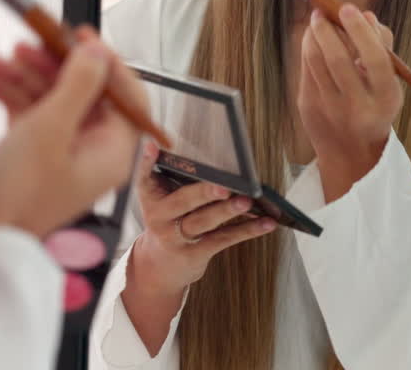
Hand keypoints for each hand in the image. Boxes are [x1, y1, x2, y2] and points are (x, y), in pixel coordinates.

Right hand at [0, 28, 143, 239]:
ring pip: (48, 97)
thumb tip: (98, 52)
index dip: (106, 60)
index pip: (126, 95)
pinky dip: (6, 92)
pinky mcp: (30, 152)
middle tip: (27, 44)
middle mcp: (90, 151)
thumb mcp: (50, 129)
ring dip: (22, 75)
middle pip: (82, 90)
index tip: (79, 34)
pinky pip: (25, 111)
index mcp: (112, 151)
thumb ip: (78, 85)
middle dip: (52, 65)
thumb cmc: (16, 195)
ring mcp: (59, 151)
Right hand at [129, 141, 276, 294]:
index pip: (144, 176)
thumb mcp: (161, 199)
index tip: (152, 145)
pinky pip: (223, 238)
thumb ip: (174, 177)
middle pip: (182, 201)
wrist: (159, 264)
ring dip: (227, 211)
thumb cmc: (168, 219)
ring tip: (247, 202)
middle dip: (203, 192)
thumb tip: (204, 156)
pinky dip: (247, 230)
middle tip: (223, 186)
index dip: (146, 161)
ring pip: (204, 221)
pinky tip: (266, 223)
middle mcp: (160, 217)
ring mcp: (177, 237)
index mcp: (151, 197)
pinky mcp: (196, 253)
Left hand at [299, 4, 402, 200]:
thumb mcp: (387, 83)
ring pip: (316, 61)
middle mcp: (358, 106)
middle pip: (338, 60)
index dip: (361, 32)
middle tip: (324, 10)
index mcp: (386, 99)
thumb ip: (382, 48)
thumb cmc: (374, 104)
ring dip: (314, 35)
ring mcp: (330, 108)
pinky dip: (308, 48)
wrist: (351, 150)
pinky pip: (306, 69)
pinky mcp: (309, 106)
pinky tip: (312, 38)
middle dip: (328, 29)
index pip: (375, 60)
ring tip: (317, 20)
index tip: (349, 8)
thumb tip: (366, 16)